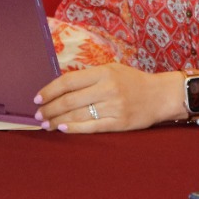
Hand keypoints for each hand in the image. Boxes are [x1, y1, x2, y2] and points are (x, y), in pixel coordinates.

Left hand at [34, 63, 179, 133]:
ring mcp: (114, 107)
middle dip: (50, 109)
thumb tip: (61, 88)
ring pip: (78, 115)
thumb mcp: (112, 70)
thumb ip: (89, 77)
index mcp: (104, 73)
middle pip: (70, 100)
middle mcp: (107, 89)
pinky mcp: (120, 123)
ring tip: (46, 125)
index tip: (37, 98)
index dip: (49, 91)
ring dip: (57, 121)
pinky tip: (63, 129)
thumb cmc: (133, 81)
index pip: (68, 81)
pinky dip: (75, 128)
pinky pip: (92, 127)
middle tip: (38, 116)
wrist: (161, 95)